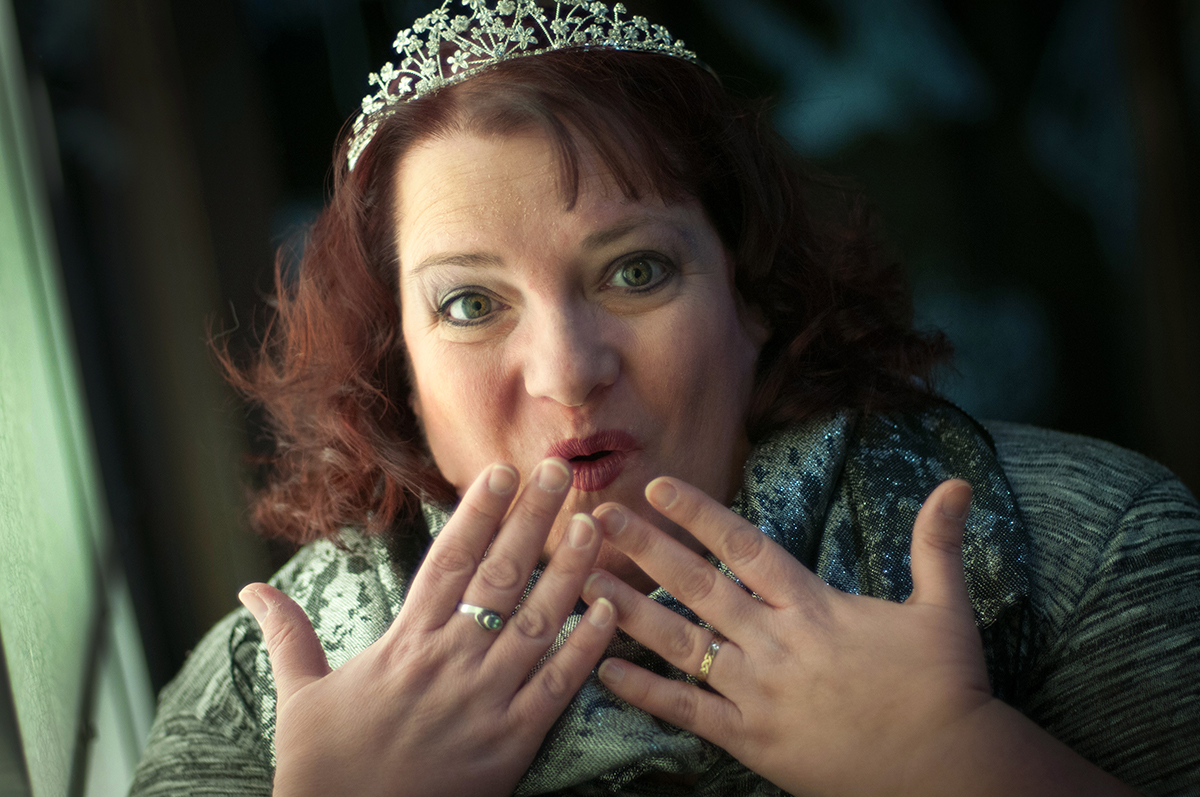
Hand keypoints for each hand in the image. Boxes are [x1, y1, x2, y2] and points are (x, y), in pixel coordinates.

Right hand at [239, 458, 616, 796]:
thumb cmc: (321, 772)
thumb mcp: (298, 697)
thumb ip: (287, 634)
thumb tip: (249, 590)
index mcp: (403, 644)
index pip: (448, 561)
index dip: (477, 512)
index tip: (502, 471)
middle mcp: (448, 662)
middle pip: (499, 575)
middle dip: (531, 519)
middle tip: (558, 470)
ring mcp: (484, 702)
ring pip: (536, 621)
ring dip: (569, 570)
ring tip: (593, 524)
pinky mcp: (512, 745)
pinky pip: (557, 687)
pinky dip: (585, 648)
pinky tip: (608, 609)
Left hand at [581, 478, 1137, 796]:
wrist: (949, 771)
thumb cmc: (946, 688)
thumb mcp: (945, 608)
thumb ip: (936, 543)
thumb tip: (960, 483)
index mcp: (814, 606)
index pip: (744, 546)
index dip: (698, 514)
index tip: (657, 486)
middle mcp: (777, 642)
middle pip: (697, 586)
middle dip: (643, 548)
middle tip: (598, 519)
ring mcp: (759, 692)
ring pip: (681, 644)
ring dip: (627, 612)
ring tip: (582, 584)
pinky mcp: (752, 739)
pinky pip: (687, 712)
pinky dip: (644, 691)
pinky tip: (602, 670)